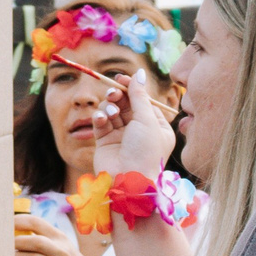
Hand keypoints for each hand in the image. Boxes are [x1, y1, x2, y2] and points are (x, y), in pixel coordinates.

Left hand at [14, 215, 108, 255]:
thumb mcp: (64, 247)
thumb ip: (45, 238)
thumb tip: (17, 231)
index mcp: (60, 238)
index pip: (37, 223)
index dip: (18, 221)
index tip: (7, 223)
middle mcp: (60, 252)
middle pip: (34, 241)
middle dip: (16, 242)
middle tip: (5, 244)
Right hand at [91, 65, 176, 179]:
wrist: (128, 182)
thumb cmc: (145, 152)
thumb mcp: (147, 120)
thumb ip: (140, 96)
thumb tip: (139, 73)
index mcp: (156, 126)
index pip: (143, 100)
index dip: (132, 88)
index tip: (122, 79)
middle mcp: (139, 130)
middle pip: (126, 103)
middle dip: (118, 95)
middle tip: (114, 91)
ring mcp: (121, 136)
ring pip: (111, 110)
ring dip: (109, 106)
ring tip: (110, 110)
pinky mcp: (104, 141)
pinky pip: (100, 122)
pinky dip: (99, 117)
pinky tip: (101, 119)